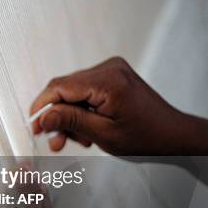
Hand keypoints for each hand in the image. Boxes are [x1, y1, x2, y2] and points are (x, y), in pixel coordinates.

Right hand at [30, 57, 207, 154]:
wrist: (173, 135)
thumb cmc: (148, 137)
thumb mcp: (103, 134)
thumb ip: (70, 121)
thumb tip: (43, 117)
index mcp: (108, 81)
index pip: (59, 87)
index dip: (42, 107)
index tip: (34, 125)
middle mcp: (109, 69)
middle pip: (64, 89)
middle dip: (57, 116)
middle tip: (54, 139)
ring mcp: (111, 71)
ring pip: (72, 92)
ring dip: (68, 116)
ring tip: (75, 139)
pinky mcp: (111, 76)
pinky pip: (83, 91)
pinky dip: (80, 110)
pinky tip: (85, 128)